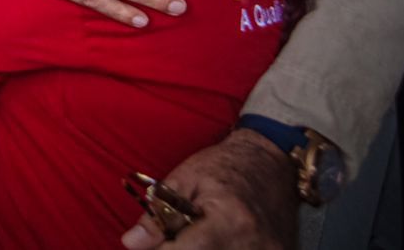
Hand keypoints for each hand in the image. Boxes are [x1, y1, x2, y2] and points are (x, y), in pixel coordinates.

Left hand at [121, 129, 297, 248]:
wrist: (271, 162)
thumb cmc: (225, 165)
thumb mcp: (185, 178)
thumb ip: (158, 213)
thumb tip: (131, 243)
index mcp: (229, 220)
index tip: (152, 242)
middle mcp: (254, 244)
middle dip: (179, 249)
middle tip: (176, 234)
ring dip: (198, 249)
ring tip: (196, 232)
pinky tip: (214, 240)